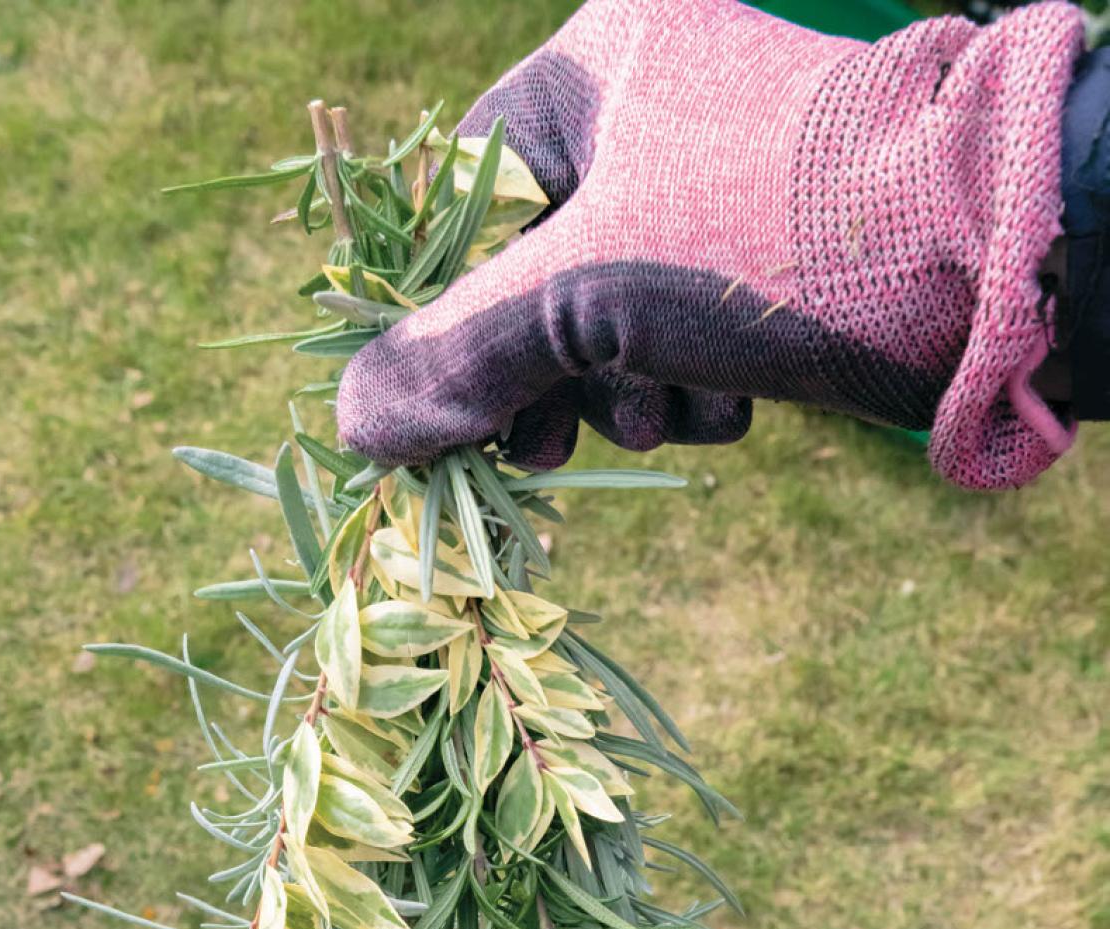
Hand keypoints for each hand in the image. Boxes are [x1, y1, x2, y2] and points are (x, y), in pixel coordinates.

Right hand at [337, 0, 1084, 489]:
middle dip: (544, 374)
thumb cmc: (772, 242)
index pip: (462, 195)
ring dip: (626, 395)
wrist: (991, 272)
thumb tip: (350, 424)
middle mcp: (660, 109)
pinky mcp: (778, 257)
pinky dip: (698, 389)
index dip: (443, 310)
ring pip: (614, 321)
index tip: (441, 405)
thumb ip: (455, 356)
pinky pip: (691, 335)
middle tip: (545, 450)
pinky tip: (734, 407)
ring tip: (670, 414)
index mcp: (600, 65)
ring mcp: (723, 184)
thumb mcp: (587, 296)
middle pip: (534, 271)